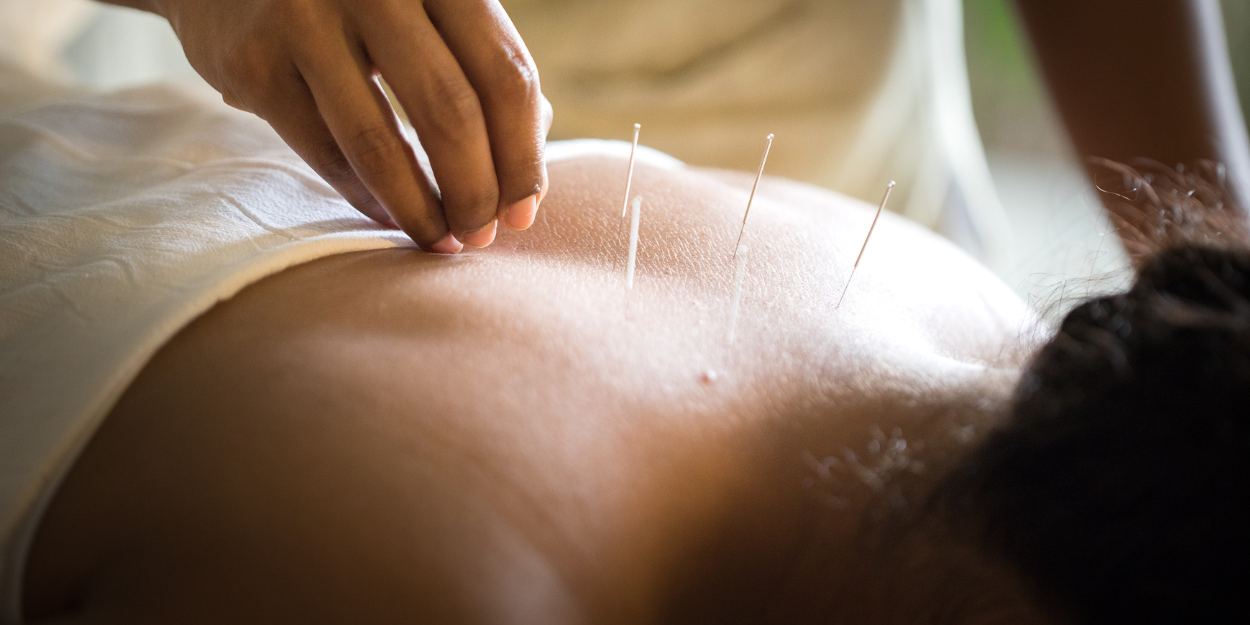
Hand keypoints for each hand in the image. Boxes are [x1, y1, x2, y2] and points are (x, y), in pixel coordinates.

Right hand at [144, 0, 551, 251]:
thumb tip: (526, 177)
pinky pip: (324, 151)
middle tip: (482, 236)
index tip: (524, 211)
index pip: (504, 72)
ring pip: (379, 141)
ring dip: (420, 210)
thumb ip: (481, 73)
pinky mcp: (253, 61)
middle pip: (450, 110)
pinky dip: (366, 198)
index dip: (522, 154)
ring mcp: (305, 16)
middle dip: (475, 191)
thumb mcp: (426, 12)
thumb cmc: (357, 5)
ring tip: (443, 243)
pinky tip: (391, 218)